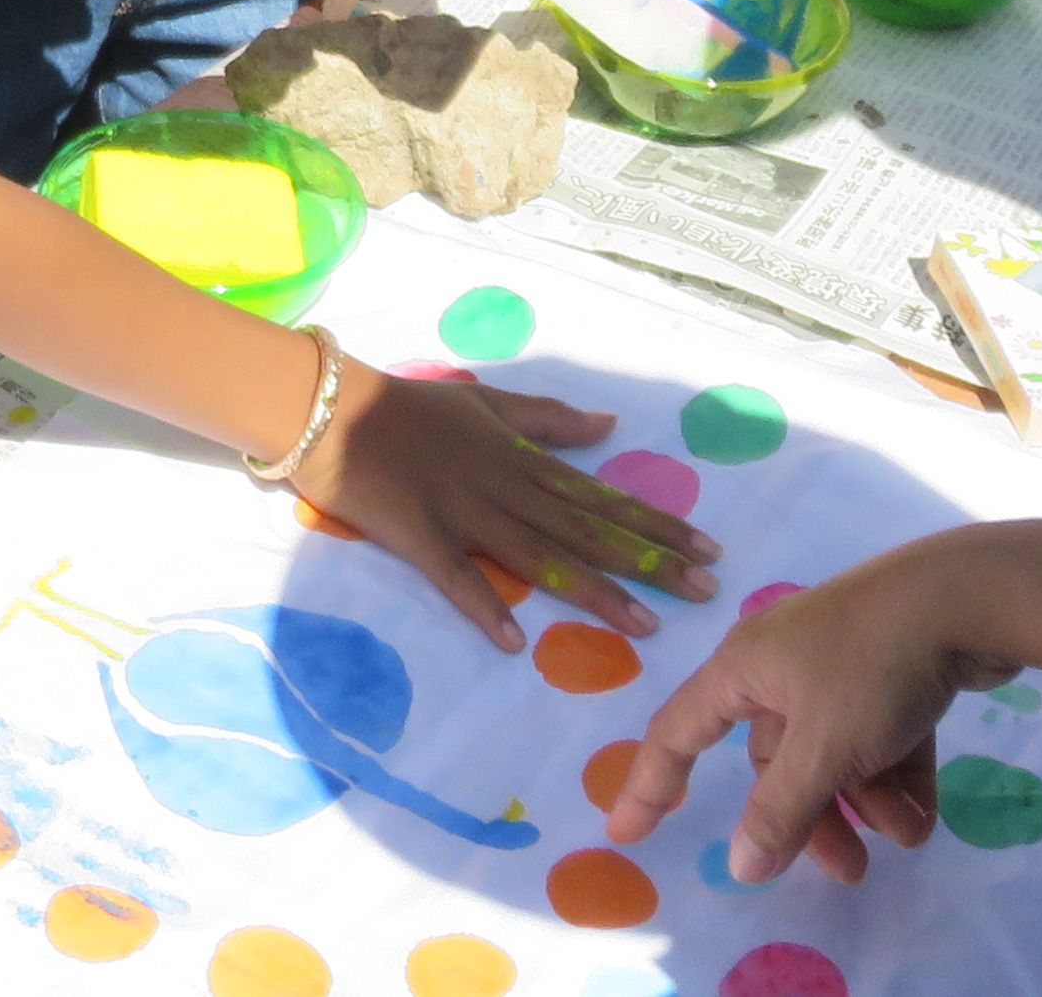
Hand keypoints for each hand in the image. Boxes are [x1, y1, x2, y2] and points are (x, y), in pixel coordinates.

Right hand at [292, 369, 718, 648]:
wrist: (333, 409)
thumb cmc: (410, 407)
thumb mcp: (486, 401)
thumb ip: (547, 418)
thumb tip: (611, 426)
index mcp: (523, 460)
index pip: (603, 498)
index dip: (657, 523)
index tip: (707, 546)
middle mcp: (507, 489)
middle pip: (589, 532)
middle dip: (651, 561)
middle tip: (707, 588)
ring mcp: (465, 515)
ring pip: (541, 558)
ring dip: (595, 593)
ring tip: (646, 626)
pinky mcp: (420, 538)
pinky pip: (456, 577)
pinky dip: (484, 606)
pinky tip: (514, 640)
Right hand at [603, 545, 1009, 886]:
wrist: (972, 595)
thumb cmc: (876, 666)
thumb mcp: (824, 748)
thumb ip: (779, 811)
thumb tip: (740, 866)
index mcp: (744, 668)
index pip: (678, 734)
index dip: (649, 786)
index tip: (625, 835)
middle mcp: (782, 662)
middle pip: (776, 761)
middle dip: (813, 819)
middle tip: (850, 870)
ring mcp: (840, 662)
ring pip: (835, 754)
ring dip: (868, 803)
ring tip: (910, 834)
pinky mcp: (893, 667)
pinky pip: (878, 736)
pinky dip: (897, 775)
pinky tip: (928, 811)